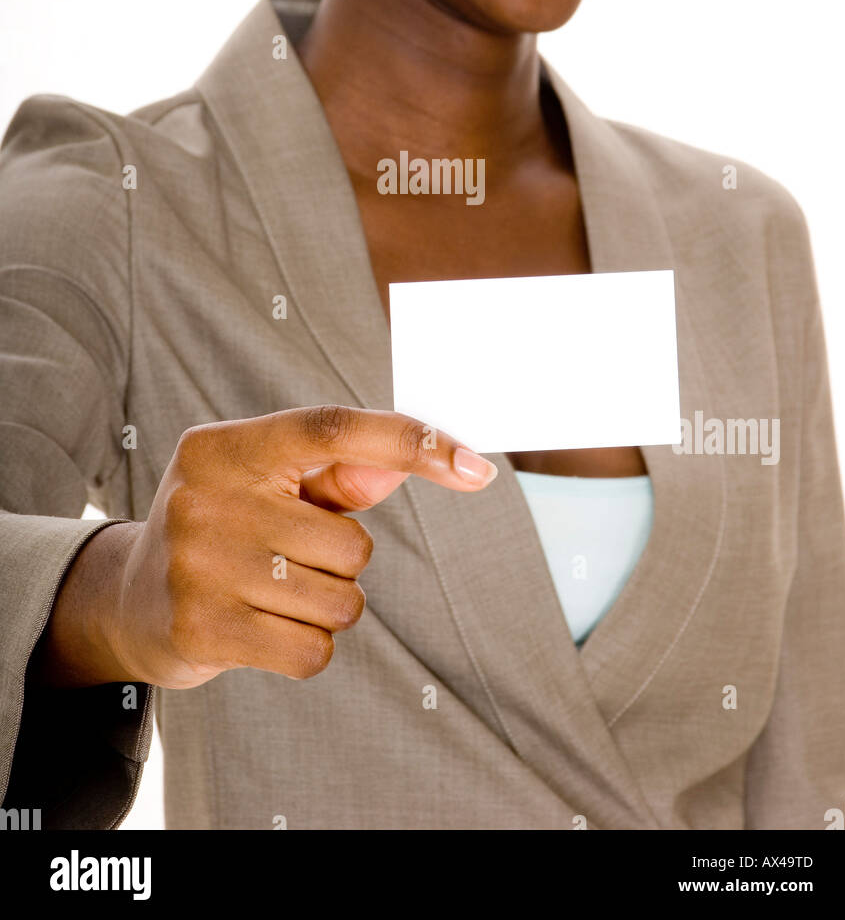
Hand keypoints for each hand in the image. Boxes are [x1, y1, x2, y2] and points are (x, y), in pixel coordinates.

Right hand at [104, 406, 496, 687]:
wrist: (131, 600)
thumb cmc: (227, 525)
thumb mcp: (270, 484)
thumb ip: (340, 472)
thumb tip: (403, 468)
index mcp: (227, 446)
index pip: (334, 429)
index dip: (411, 441)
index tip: (476, 467)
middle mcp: (207, 497)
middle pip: (351, 543)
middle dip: (341, 561)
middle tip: (287, 557)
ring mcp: (199, 565)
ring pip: (339, 601)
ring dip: (325, 606)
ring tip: (271, 592)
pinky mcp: (201, 629)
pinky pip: (313, 652)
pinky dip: (307, 648)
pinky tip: (264, 629)